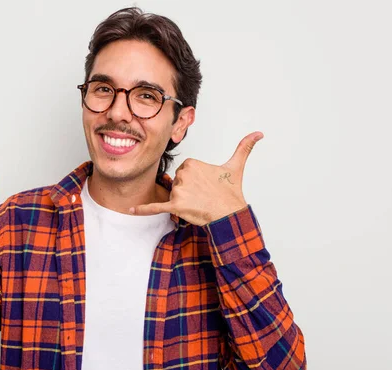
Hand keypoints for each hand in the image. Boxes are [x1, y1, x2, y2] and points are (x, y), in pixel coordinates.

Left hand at [130, 131, 263, 224]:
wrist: (230, 214)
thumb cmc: (231, 192)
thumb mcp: (236, 166)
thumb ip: (244, 147)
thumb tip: (259, 133)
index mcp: (192, 163)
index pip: (184, 171)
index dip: (193, 180)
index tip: (204, 185)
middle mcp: (183, 175)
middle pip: (176, 182)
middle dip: (186, 190)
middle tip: (202, 195)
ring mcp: (179, 190)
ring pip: (172, 194)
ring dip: (182, 200)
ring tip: (197, 203)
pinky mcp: (175, 205)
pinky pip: (155, 206)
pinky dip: (143, 209)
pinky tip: (132, 209)